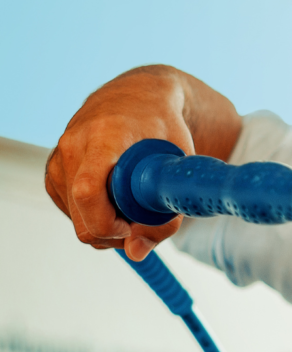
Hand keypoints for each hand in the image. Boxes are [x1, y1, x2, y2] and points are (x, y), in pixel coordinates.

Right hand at [45, 66, 239, 260]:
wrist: (136, 97)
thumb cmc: (163, 127)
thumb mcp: (178, 164)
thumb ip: (165, 215)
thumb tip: (136, 253)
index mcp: (104, 136)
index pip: (88, 190)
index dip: (110, 223)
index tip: (135, 226)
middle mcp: (72, 145)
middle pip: (81, 217)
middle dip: (114, 233)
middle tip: (143, 223)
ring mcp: (58, 160)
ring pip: (76, 221)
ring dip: (107, 226)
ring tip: (135, 204)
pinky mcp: (53, 172)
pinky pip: (71, 213)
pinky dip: (95, 216)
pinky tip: (116, 198)